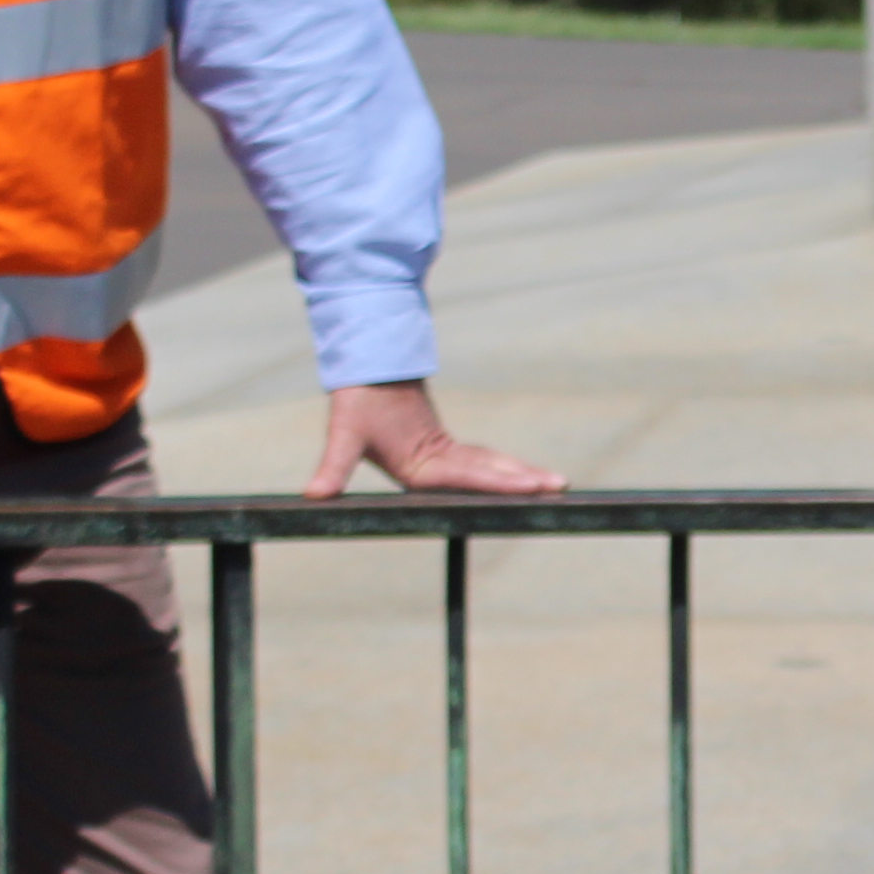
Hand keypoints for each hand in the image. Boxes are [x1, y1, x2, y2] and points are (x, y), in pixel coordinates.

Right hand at [313, 380, 562, 500]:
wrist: (360, 376)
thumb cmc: (353, 403)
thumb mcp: (343, 435)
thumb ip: (333, 468)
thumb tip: (315, 497)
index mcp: (417, 473)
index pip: (466, 479)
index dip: (498, 483)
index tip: (528, 488)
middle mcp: (434, 473)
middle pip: (486, 480)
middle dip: (523, 485)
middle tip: (559, 490)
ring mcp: (441, 463)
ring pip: (490, 470)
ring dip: (520, 477)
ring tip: (555, 485)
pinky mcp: (444, 451)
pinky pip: (483, 460)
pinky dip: (506, 466)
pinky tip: (529, 475)